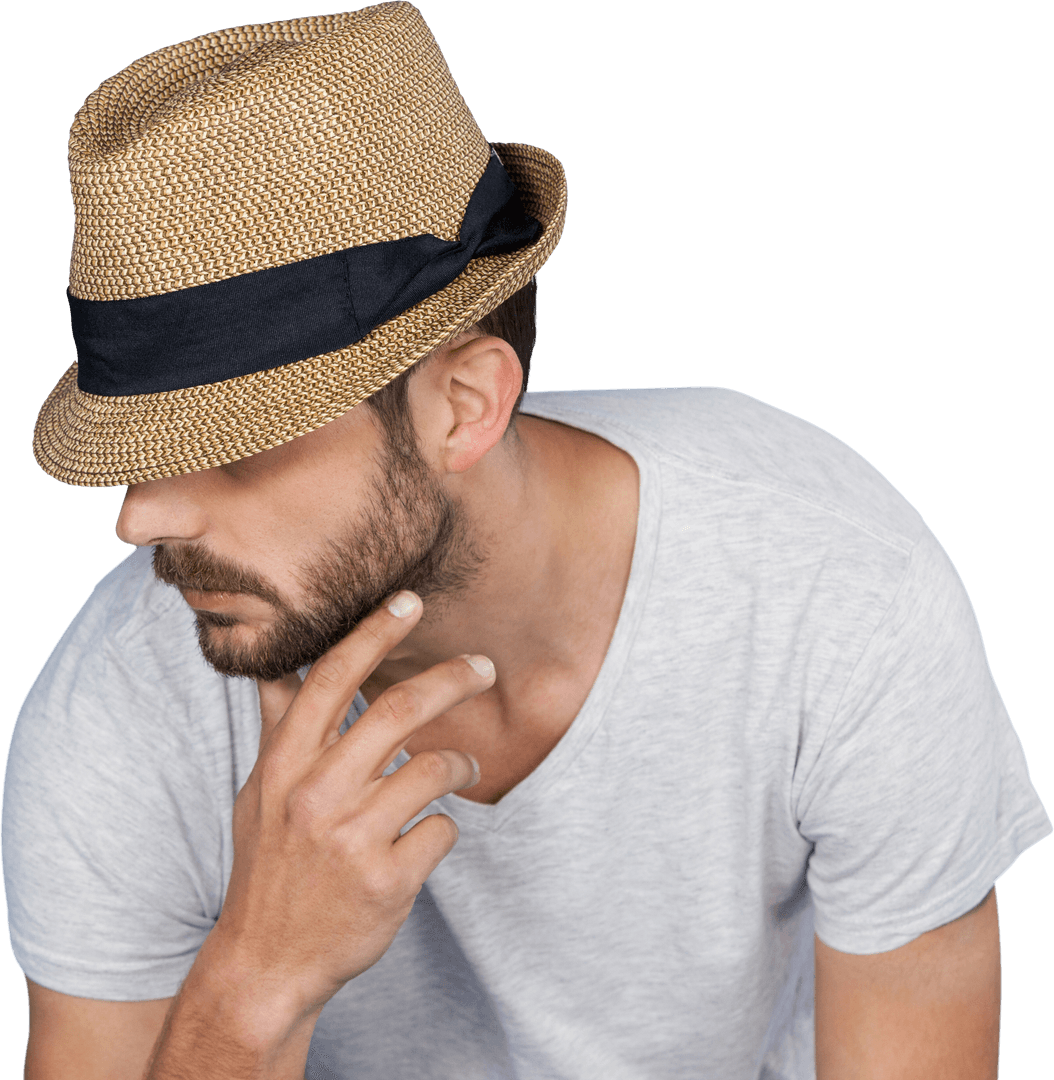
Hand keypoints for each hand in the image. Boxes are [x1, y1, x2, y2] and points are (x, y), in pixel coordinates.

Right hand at [209, 591, 490, 1024]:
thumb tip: (275, 666)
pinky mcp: (388, 880)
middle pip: (397, 711)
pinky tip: (425, 838)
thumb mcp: (259, 793)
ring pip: (433, 769)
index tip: (410, 601)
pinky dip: (443, 827)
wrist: (266, 964)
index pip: (330, 678)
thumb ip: (279, 728)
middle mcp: (316, 794)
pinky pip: (442, 830)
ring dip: (459, 762)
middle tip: (484, 665)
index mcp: (285, 765)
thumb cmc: (268, 867)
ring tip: (461, 767)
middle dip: (452, 678)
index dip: (374, 633)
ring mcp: (352, 839)